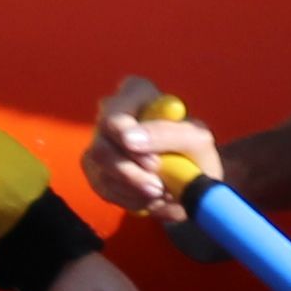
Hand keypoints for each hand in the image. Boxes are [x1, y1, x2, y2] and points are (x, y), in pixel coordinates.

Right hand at [83, 74, 220, 222]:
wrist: (189, 182)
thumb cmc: (194, 151)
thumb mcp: (196, 140)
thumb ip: (168, 133)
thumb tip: (129, 138)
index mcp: (137, 93)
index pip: (118, 108)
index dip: (125, 133)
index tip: (151, 161)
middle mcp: (111, 111)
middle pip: (102, 141)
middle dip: (131, 171)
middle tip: (159, 186)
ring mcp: (99, 139)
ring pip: (99, 166)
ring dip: (133, 187)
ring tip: (162, 192)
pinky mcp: (95, 167)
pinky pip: (101, 186)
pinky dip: (128, 198)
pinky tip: (148, 197)